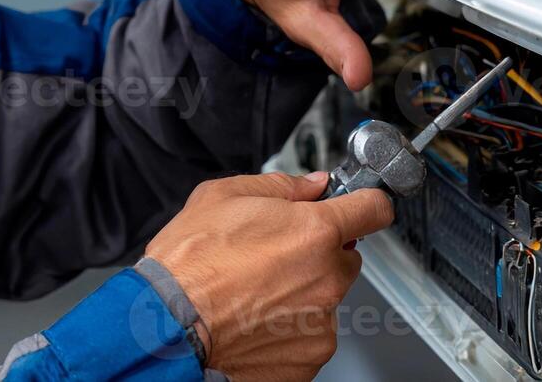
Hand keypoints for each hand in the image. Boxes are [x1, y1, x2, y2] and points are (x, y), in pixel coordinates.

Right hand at [144, 172, 392, 381]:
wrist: (168, 325)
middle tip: (272, 255)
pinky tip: (252, 318)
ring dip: (300, 292)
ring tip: (251, 291)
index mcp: (313, 232)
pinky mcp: (310, 357)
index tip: (358, 207)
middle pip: (344, 256)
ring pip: (324, 297)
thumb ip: (280, 186)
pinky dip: (288, 328)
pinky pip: (309, 333)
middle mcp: (327, 278)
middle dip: (316, 252)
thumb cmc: (189, 263)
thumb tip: (311, 186)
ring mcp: (321, 322)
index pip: (373, 209)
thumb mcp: (222, 196)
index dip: (364, 203)